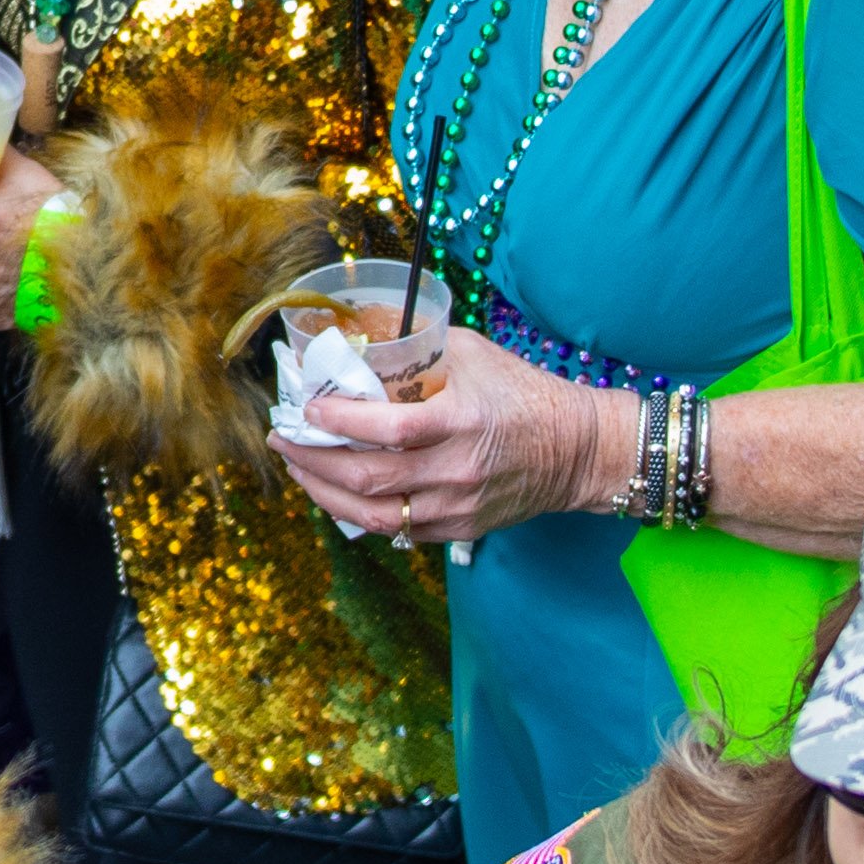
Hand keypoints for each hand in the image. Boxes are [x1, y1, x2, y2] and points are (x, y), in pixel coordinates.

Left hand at [290, 324, 618, 544]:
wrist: (580, 450)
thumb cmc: (527, 395)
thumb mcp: (474, 354)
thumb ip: (420, 347)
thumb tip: (363, 332)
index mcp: (460, 422)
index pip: (388, 430)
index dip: (340, 423)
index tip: (306, 409)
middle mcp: (456, 471)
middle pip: (368, 479)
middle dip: (313, 460)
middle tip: (283, 439)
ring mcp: (457, 507)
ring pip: (375, 515)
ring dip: (326, 494)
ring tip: (300, 469)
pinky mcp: (461, 529)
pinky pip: (398, 531)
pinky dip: (360, 513)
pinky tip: (337, 494)